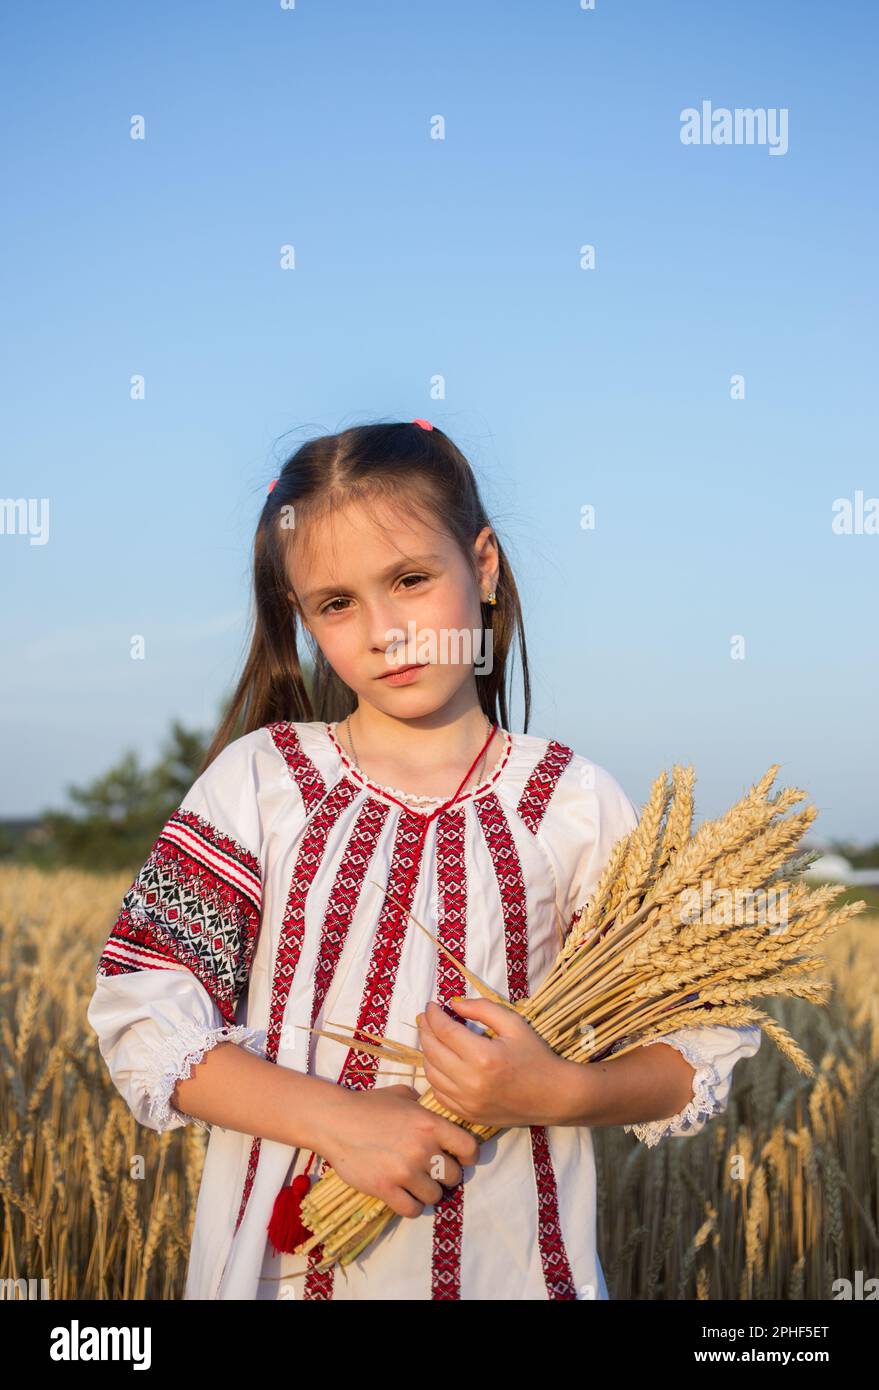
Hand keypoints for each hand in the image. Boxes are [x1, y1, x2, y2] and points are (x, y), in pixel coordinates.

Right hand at [324, 1083, 480, 1218]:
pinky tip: (403, 1196)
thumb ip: (420, 1101)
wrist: (335, 1121)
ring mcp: (405, 1171)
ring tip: (416, 1184)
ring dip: (428, 1192)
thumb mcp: (400, 1094)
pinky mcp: (386, 1189)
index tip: (460, 1159)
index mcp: (430, 1124)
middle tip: (432, 1172)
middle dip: (445, 1175)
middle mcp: (423, 1149)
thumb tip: (428, 1104)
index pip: (469, 1148)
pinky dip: (411, 1206)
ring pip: (435, 1196)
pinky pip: (413, 1210)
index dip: (468, 1156)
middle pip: (454, 1176)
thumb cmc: (367, 1105)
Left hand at [417, 997, 572, 1127]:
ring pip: (431, 1074)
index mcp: (483, 1056)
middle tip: (426, 1018)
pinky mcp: (468, 1115)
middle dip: (425, 1030)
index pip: (444, 1031)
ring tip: (432, 1038)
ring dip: (427, 1053)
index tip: (431, 1005)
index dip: (433, 1015)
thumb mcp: (514, 1023)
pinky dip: (435, 1077)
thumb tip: (453, 1004)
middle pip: (432, 1051)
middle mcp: (471, 1082)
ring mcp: (468, 1102)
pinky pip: (439, 1094)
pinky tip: (440, 1063)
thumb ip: (482, 1009)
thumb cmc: (536, 1056)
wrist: (554, 1095)